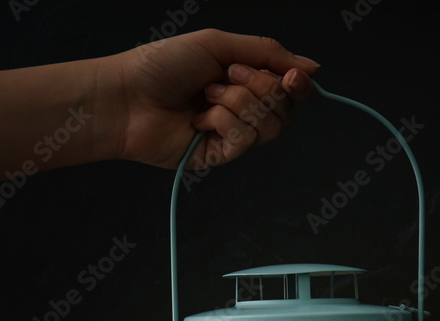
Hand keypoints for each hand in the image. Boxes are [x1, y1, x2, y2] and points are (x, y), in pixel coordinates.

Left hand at [99, 29, 319, 169]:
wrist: (127, 94)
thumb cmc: (162, 64)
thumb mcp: (219, 44)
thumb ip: (267, 52)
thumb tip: (312, 67)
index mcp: (246, 79)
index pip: (292, 89)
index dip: (298, 85)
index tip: (290, 76)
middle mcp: (244, 108)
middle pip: (286, 109)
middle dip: (261, 88)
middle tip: (228, 75)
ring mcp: (232, 134)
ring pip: (269, 126)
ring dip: (239, 102)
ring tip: (207, 94)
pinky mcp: (220, 156)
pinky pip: (245, 140)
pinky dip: (223, 122)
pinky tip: (199, 119)